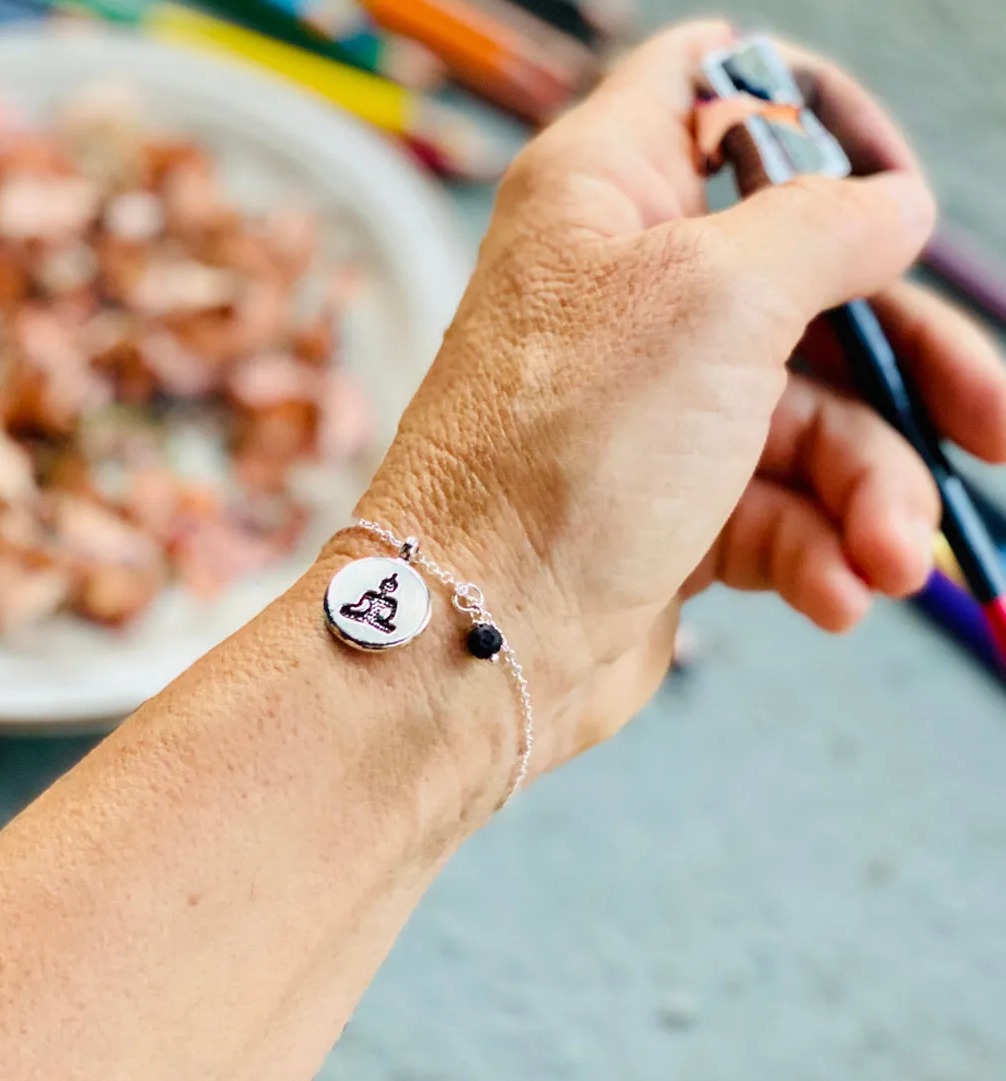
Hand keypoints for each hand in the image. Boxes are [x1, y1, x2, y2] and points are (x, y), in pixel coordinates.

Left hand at [357, 22, 1005, 779]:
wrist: (482, 637)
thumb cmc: (569, 452)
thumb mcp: (714, 300)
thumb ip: (823, 229)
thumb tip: (895, 205)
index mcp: (608, 194)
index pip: (711, 87)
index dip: (811, 112)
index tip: (890, 187)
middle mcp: (629, 291)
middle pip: (813, 282)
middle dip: (911, 364)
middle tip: (992, 426)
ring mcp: (653, 406)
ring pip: (813, 418)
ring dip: (872, 493)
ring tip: (889, 560)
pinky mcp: (673, 504)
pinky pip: (779, 508)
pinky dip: (817, 550)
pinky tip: (833, 593)